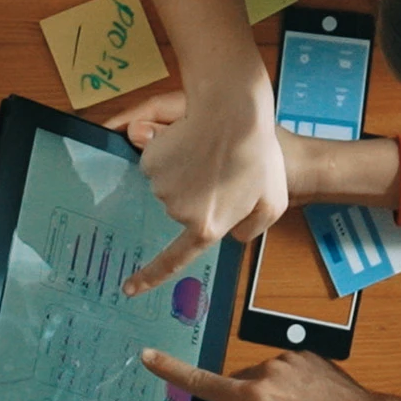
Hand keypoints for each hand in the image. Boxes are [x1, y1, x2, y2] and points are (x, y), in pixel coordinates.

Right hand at [111, 85, 287, 296]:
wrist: (235, 111)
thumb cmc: (259, 155)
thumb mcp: (272, 201)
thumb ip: (252, 228)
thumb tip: (231, 235)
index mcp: (206, 226)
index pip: (173, 260)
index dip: (149, 276)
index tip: (128, 289)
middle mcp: (179, 211)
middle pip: (181, 208)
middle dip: (198, 192)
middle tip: (222, 168)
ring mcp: (163, 186)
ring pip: (169, 184)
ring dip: (187, 170)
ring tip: (212, 151)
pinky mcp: (153, 161)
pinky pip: (158, 162)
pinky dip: (172, 153)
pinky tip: (193, 140)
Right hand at [140, 348, 390, 400]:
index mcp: (253, 397)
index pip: (202, 384)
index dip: (171, 372)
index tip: (149, 357)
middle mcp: (268, 371)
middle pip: (239, 387)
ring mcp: (290, 360)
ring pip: (265, 381)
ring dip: (273, 399)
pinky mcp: (308, 356)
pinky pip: (287, 373)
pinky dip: (292, 389)